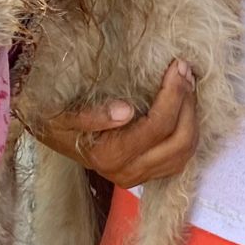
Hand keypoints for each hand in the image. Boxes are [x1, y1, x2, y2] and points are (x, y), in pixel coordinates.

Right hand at [28, 59, 198, 187]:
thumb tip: (125, 111)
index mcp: (109, 156)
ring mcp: (139, 177)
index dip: (174, 95)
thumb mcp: (63, 114)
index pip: (158, 126)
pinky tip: (184, 107)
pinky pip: (179, 159)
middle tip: (186, 73)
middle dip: (188, 105)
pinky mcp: (146, 175)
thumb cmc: (56, 120)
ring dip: (192, 118)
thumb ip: (91, 115)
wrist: (51, 138)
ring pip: (184, 153)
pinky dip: (188, 132)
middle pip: (179, 142)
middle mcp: (128, 172)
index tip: (177, 66)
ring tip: (187, 86)